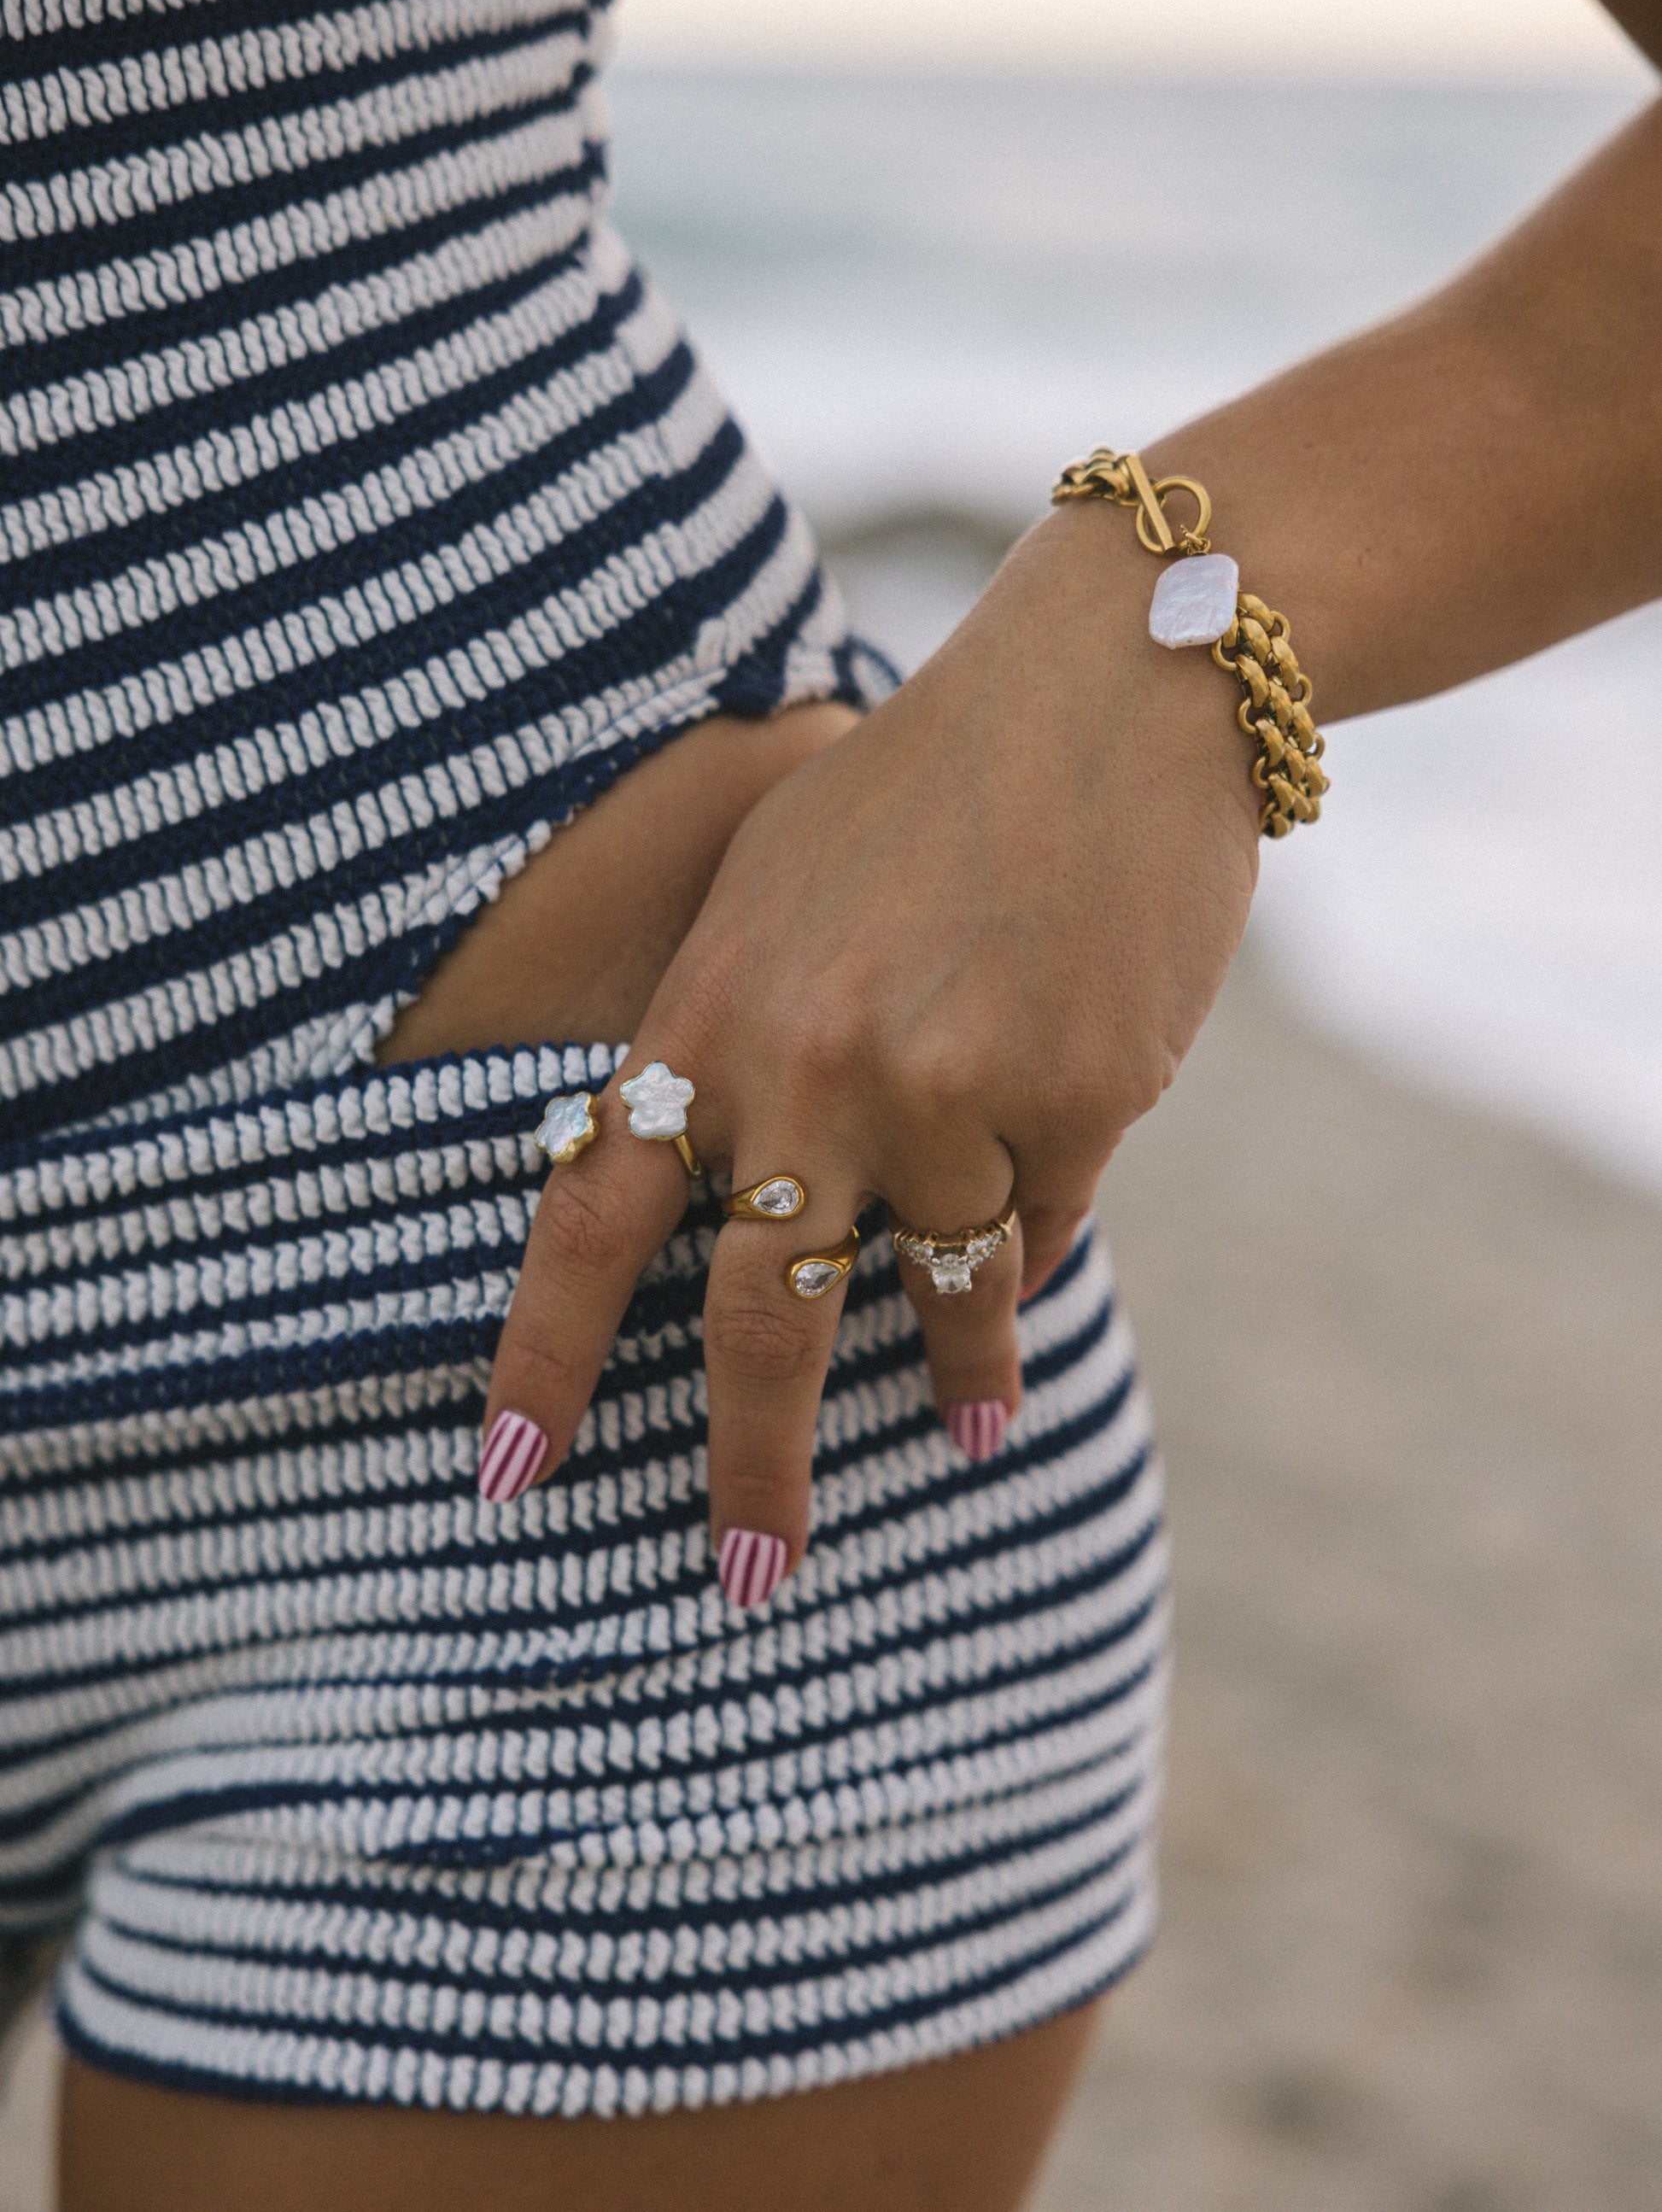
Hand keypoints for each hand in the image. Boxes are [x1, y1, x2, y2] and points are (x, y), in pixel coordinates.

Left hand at [479, 504, 1262, 1599]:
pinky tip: (1041, 1241)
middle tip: (749, 1577)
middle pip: (760, 1323)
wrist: (1120, 688)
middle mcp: (812, 1069)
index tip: (508, 1478)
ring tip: (967, 1428)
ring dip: (953, 1365)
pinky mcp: (1075, 1104)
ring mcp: (946, 1094)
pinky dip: (1034, 1246)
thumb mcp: (779, 885)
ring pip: (936, 1285)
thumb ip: (735, 1038)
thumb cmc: (933, 788)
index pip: (589, 1218)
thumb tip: (740, 1200)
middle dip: (753, 1472)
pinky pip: (1041, 1228)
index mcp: (712, 1010)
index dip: (541, 1360)